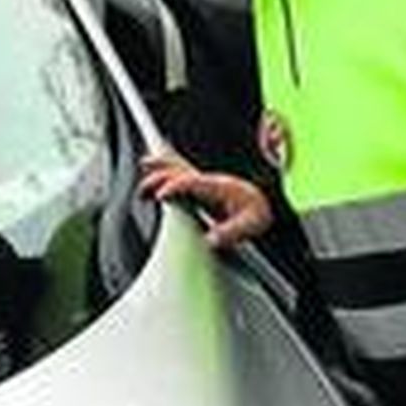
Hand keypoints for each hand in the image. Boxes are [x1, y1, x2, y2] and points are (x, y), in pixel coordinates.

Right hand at [138, 152, 273, 249]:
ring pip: (178, 168)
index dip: (175, 187)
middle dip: (161, 176)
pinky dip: (165, 167)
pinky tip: (153, 166)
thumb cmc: (256, 211)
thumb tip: (211, 240)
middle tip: (145, 188)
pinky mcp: (199, 189)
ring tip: (144, 164)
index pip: (191, 182)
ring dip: (160, 166)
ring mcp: (203, 183)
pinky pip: (179, 173)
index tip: (161, 195)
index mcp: (218, 187)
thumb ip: (231, 232)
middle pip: (180, 171)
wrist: (261, 205)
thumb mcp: (251, 223)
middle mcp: (208, 182)